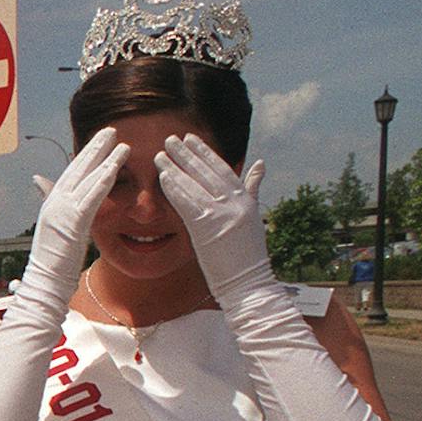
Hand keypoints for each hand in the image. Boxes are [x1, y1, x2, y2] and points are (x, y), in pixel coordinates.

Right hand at [21, 126, 128, 305]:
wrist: (45, 281)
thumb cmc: (53, 262)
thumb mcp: (55, 231)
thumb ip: (54, 206)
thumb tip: (41, 185)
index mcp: (52, 203)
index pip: (71, 173)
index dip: (86, 155)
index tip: (100, 141)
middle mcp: (55, 202)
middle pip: (78, 169)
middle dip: (95, 149)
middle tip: (111, 131)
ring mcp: (62, 210)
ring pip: (86, 179)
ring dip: (105, 159)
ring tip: (121, 143)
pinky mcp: (73, 221)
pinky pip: (91, 196)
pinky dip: (103, 180)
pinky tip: (115, 167)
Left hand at [156, 134, 268, 300]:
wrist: (249, 282)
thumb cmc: (247, 254)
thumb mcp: (253, 215)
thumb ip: (252, 188)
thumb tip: (260, 163)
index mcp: (245, 199)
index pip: (223, 169)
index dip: (206, 153)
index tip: (191, 139)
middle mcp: (235, 203)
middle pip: (207, 172)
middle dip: (188, 154)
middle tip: (171, 139)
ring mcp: (222, 214)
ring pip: (196, 185)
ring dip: (176, 167)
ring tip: (161, 153)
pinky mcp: (208, 228)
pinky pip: (188, 203)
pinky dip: (175, 188)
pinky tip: (163, 177)